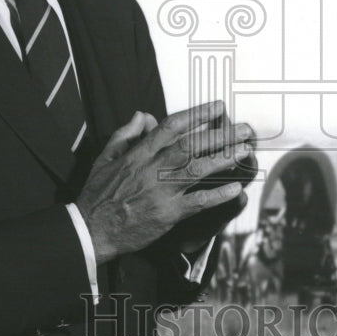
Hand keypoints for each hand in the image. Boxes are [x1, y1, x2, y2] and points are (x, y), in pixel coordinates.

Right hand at [75, 101, 254, 265]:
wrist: (91, 229)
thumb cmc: (97, 194)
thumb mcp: (105, 157)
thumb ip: (125, 134)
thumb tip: (141, 114)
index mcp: (139, 152)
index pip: (172, 126)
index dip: (197, 114)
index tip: (217, 106)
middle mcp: (153, 168)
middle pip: (192, 145)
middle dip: (220, 134)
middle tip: (244, 129)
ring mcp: (162, 190)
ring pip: (198, 169)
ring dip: (224, 158)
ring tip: (245, 150)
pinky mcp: (168, 213)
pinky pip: (198, 202)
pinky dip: (218, 195)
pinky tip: (236, 188)